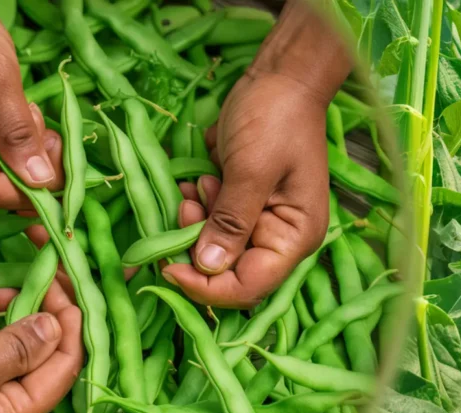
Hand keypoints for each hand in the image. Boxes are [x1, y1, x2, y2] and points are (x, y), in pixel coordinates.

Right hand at [0, 279, 81, 412]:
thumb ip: (16, 350)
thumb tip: (56, 325)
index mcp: (21, 411)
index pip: (67, 364)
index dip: (72, 323)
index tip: (63, 286)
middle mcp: (15, 398)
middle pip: (52, 347)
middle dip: (48, 308)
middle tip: (41, 273)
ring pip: (27, 336)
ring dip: (17, 310)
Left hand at [160, 0, 350, 307]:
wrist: (280, 77)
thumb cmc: (276, 118)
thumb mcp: (252, 169)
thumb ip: (230, 221)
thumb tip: (206, 268)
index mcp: (294, 237)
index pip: (249, 287)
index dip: (206, 287)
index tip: (166, 266)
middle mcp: (280, 238)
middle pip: (230, 273)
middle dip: (198, 248)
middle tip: (184, 206)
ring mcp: (261, 222)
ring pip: (215, 250)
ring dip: (195, 224)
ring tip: (194, 185)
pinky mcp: (242, 206)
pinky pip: (211, 225)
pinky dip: (197, 208)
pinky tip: (197, 179)